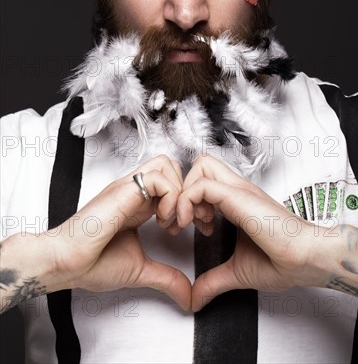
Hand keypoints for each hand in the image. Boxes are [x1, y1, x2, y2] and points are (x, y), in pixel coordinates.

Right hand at [1, 155, 191, 311]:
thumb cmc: (93, 264)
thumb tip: (188, 296)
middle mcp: (135, 192)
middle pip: (172, 167)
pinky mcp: (123, 190)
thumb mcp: (141, 270)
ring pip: (166, 164)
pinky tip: (161, 220)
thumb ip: (167, 278)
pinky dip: (169, 196)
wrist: (66, 263)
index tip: (183, 229)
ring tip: (170, 220)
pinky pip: (157, 176)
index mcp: (139, 205)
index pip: (172, 183)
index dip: (186, 202)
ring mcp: (128, 188)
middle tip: (182, 221)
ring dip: (178, 191)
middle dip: (187, 191)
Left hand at [178, 155, 347, 311]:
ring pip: (199, 166)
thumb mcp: (237, 272)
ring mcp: (237, 190)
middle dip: (182, 190)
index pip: (203, 179)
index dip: (188, 199)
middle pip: (199, 165)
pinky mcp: (238, 195)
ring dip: (184, 193)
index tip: (188, 228)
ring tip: (190, 221)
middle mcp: (235, 190)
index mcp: (236, 201)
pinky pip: (201, 185)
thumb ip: (213, 281)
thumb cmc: (282, 262)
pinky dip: (187, 201)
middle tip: (183, 221)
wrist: (305, 260)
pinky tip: (193, 224)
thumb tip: (195, 299)